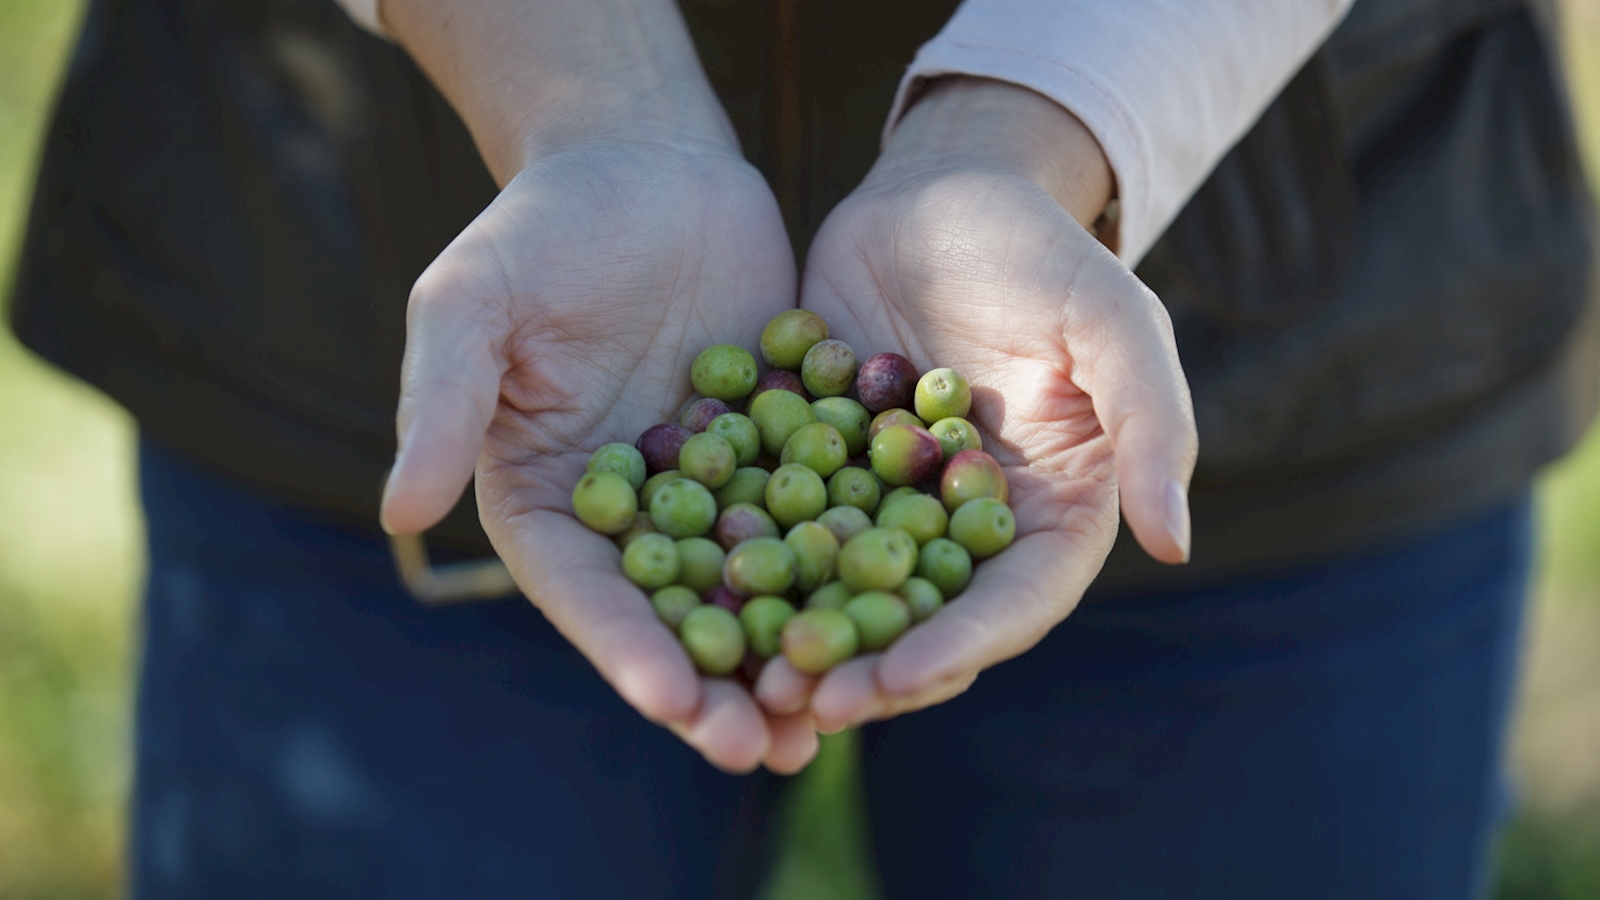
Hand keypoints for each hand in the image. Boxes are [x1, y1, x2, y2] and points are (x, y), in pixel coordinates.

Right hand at [380, 136, 817, 773]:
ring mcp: (715, 487)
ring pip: (756, 585)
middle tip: (765, 748)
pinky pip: (824, 516)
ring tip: (836, 722)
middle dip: (716, 685)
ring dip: (791, 654)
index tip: (671, 701)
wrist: (646, 162)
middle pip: (673, 613)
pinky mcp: (787, 451)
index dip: (623, 647)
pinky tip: (901, 614)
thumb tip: (396, 509)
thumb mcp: (474, 302)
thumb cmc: (542, 226)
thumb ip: (443, 401)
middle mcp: (633, 511)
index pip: (583, 588)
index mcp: (549, 497)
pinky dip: (854, 567)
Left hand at [757, 78, 1196, 731]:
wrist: (940, 190)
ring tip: (737, 673)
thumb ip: (1153, 424)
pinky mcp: (813, 466)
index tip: (893, 681)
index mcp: (1046, 514)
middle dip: (860, 666)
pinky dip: (740, 556)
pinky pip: (775, 521)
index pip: (1011, 603)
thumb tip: (1175, 545)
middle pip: (917, 617)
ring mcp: (882, 502)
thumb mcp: (1113, 319)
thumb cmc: (1041, 251)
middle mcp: (961, 527)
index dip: (956, 646)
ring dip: (793, 633)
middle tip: (795, 701)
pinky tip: (687, 585)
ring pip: (838, 587)